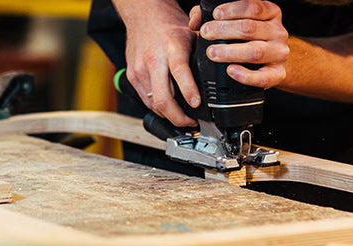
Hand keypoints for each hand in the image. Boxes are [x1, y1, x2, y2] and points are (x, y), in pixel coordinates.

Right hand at [117, 0, 200, 126]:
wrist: (143, 16)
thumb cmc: (169, 26)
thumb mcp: (192, 34)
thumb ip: (205, 52)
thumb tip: (220, 68)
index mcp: (171, 48)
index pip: (180, 72)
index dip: (188, 91)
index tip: (196, 104)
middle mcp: (153, 60)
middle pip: (163, 98)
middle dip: (178, 117)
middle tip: (191, 123)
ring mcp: (140, 70)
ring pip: (154, 104)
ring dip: (169, 115)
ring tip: (183, 119)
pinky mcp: (132, 76)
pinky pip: (146, 100)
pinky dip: (158, 108)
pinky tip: (168, 109)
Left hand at [189, 0, 288, 88]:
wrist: (269, 62)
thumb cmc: (246, 38)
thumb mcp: (234, 22)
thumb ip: (211, 16)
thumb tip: (195, 21)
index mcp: (270, 14)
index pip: (254, 8)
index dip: (233, 10)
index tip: (216, 14)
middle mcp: (278, 32)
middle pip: (250, 28)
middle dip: (224, 30)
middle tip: (206, 34)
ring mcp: (279, 54)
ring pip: (255, 52)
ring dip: (230, 52)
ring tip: (212, 53)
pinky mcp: (277, 74)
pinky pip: (262, 77)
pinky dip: (245, 75)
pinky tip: (230, 70)